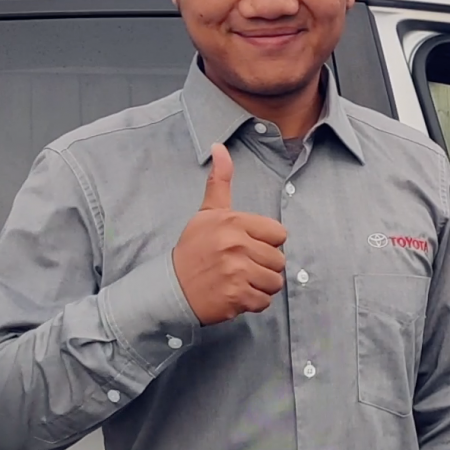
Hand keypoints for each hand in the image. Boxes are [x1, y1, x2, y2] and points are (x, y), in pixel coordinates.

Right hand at [172, 143, 287, 324]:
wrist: (170, 287)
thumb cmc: (194, 249)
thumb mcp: (207, 213)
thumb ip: (220, 182)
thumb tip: (220, 147)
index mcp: (233, 222)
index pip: (279, 234)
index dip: (266, 242)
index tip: (246, 246)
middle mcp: (235, 245)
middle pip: (280, 260)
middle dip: (264, 266)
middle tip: (240, 266)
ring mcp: (236, 272)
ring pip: (275, 282)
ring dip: (260, 285)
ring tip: (239, 280)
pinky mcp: (236, 296)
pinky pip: (264, 302)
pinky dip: (253, 302)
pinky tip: (235, 294)